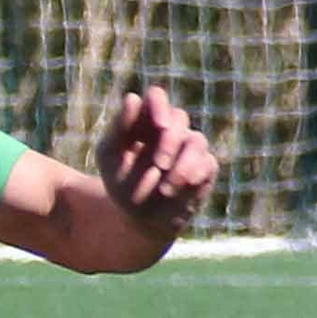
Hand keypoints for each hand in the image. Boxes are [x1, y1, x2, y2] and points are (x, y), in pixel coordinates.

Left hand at [96, 87, 215, 237]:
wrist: (141, 220)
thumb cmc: (122, 184)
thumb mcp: (110, 157)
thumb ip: (119, 128)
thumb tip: (133, 98)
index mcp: (145, 121)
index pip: (156, 97)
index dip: (159, 105)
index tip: (159, 125)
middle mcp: (171, 129)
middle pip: (179, 117)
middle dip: (169, 141)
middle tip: (159, 164)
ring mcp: (190, 147)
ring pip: (197, 140)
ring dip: (182, 164)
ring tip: (165, 189)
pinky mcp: (204, 166)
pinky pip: (207, 163)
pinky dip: (192, 177)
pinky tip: (176, 190)